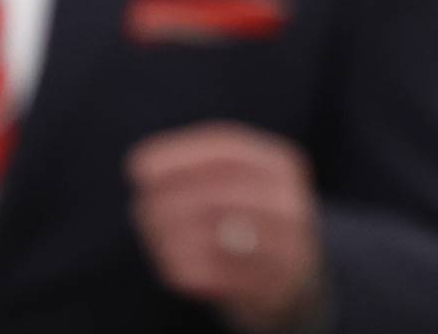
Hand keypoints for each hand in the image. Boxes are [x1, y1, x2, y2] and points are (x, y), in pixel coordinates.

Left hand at [127, 122, 324, 331]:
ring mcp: (287, 246)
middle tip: (140, 205)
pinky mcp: (273, 286)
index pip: (227, 150)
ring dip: (172, 233)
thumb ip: (202, 170)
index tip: (138, 168)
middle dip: (170, 197)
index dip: (178, 156)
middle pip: (219, 190)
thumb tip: (141, 166)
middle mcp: (289, 202)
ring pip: (216, 233)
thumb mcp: (244, 182)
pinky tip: (169, 262)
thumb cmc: (253, 221)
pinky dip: (184, 267)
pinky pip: (217, 275)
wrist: (300, 281)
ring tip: (152, 232)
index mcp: (281, 165)